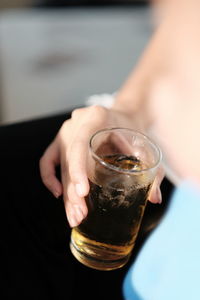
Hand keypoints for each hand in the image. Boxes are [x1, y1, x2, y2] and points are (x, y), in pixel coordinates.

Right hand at [39, 105, 163, 227]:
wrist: (124, 115)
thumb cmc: (134, 130)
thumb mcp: (145, 145)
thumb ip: (153, 170)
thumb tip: (155, 198)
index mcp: (96, 117)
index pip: (80, 144)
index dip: (78, 169)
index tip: (83, 192)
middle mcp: (76, 123)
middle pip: (69, 161)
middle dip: (73, 192)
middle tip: (81, 215)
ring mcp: (65, 131)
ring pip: (60, 166)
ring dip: (66, 193)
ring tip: (75, 216)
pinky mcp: (61, 141)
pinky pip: (48, 161)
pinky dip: (49, 178)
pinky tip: (58, 194)